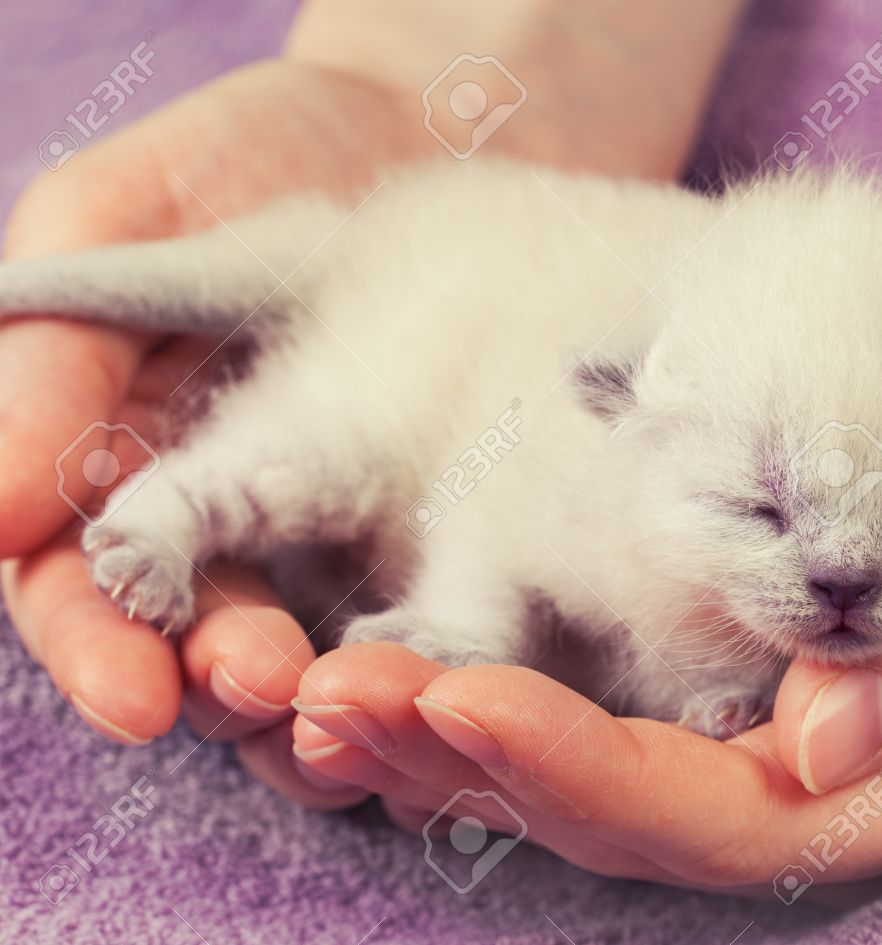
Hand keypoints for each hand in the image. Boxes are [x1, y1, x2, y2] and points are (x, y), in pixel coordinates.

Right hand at [0, 0, 744, 804]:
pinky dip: (405, 657)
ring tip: (345, 688)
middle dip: (216, 674)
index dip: (97, 642)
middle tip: (270, 682)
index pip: (79, 576)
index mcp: (111, 447)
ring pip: (292, 644)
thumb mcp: (129, 210)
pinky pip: (400, 611)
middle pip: (185, 634)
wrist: (411, 129)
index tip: (135, 693)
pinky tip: (427, 677)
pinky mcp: (414, 518)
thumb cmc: (251, 150)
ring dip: (309, 689)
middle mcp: (206, 506)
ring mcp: (315, 521)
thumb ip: (53, 344)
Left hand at [290, 299, 881, 886]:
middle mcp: (839, 772)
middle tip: (334, 693)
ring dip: (463, 733)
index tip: (453, 688)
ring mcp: (794, 722)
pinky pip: (627, 692)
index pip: (724, 815)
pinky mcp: (765, 654)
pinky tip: (424, 643)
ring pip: (604, 764)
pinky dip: (520, 675)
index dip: (581, 768)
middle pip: (631, 810)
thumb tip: (811, 741)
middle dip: (475, 760)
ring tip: (332, 683)